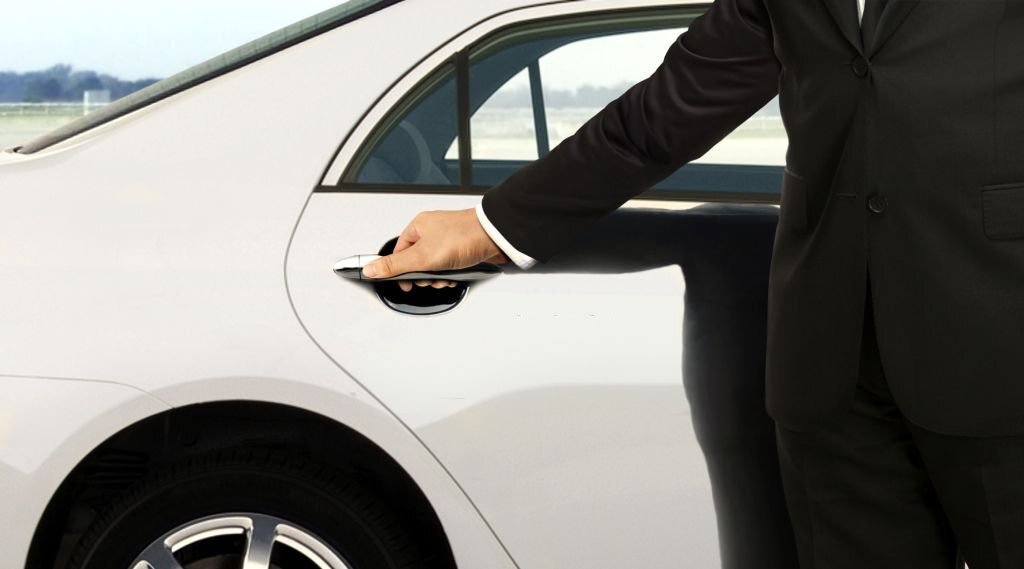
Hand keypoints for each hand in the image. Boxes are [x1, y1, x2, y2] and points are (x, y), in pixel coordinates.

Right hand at [363, 208, 508, 291]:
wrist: (495, 236)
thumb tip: (370, 268)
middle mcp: (432, 232)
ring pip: (434, 266)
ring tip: (446, 276)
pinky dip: (451, 274)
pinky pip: (449, 266)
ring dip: (438, 276)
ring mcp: (448, 240)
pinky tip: (456, 275)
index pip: (399, 252)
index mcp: (418, 227)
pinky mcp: (461, 249)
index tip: (405, 283)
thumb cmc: (463, 236)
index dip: (400, 270)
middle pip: (417, 261)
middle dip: (424, 275)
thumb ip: (396, 265)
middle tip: (431, 278)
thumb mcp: (423, 256)